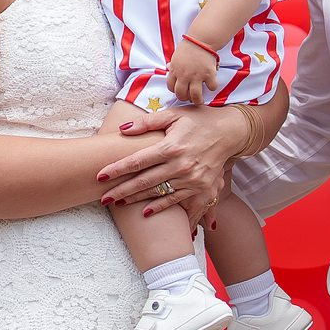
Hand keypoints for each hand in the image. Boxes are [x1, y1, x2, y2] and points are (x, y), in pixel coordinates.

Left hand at [98, 105, 235, 222]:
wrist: (230, 132)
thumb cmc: (198, 120)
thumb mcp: (173, 115)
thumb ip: (147, 122)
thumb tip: (122, 129)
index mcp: (171, 146)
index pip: (137, 161)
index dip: (116, 170)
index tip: (100, 177)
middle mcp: (181, 165)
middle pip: (144, 182)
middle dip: (121, 191)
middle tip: (103, 199)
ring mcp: (192, 180)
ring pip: (158, 194)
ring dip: (137, 200)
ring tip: (118, 204)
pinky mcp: (202, 189)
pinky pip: (179, 203)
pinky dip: (162, 209)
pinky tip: (146, 213)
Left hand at [165, 38, 217, 106]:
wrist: (201, 40)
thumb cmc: (188, 47)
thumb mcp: (176, 56)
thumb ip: (173, 65)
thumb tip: (168, 68)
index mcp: (175, 71)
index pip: (170, 87)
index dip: (175, 91)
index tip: (180, 91)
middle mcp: (184, 75)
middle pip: (181, 94)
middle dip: (185, 98)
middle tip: (190, 98)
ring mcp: (197, 76)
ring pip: (195, 96)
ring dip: (198, 100)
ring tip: (200, 100)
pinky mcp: (209, 74)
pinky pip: (211, 87)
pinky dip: (212, 87)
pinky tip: (211, 83)